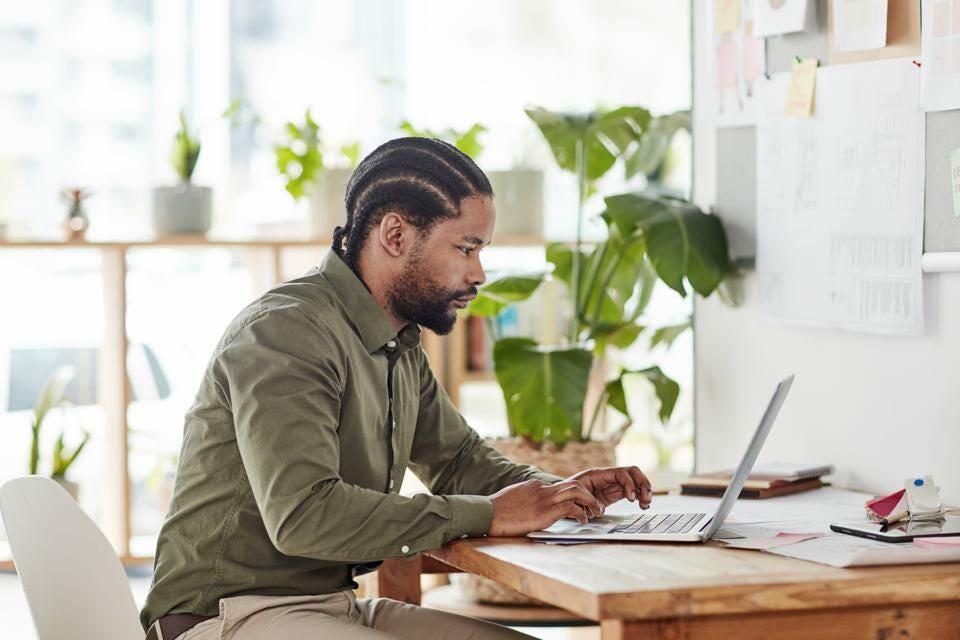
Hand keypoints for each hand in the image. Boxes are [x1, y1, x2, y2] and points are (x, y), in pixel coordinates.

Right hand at [487, 479, 604, 536]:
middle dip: (588, 494)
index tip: (581, 504)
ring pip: (576, 492)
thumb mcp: (513, 500)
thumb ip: (525, 500)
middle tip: (596, 505)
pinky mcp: (544, 512)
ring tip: (596, 512)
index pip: (560, 486)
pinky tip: (582, 521)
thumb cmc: (496, 512)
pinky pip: (570, 508)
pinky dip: (580, 513)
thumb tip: (530, 509)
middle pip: (573, 484)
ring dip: (590, 502)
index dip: (574, 495)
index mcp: (534, 486)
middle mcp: (541, 489)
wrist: (486, 514)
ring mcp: (543, 499)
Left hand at [565, 466, 652, 509]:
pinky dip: (639, 496)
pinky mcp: (615, 493)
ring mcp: (613, 484)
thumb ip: (588, 501)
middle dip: (642, 484)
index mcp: (598, 474)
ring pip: (635, 481)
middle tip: (646, 498)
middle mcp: (609, 476)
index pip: (621, 473)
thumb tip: (599, 509)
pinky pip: (632, 491)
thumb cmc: (567, 493)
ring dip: (644, 490)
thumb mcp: (575, 495)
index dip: (629, 484)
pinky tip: (643, 505)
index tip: (631, 498)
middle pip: (633, 472)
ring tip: (646, 503)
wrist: (563, 497)